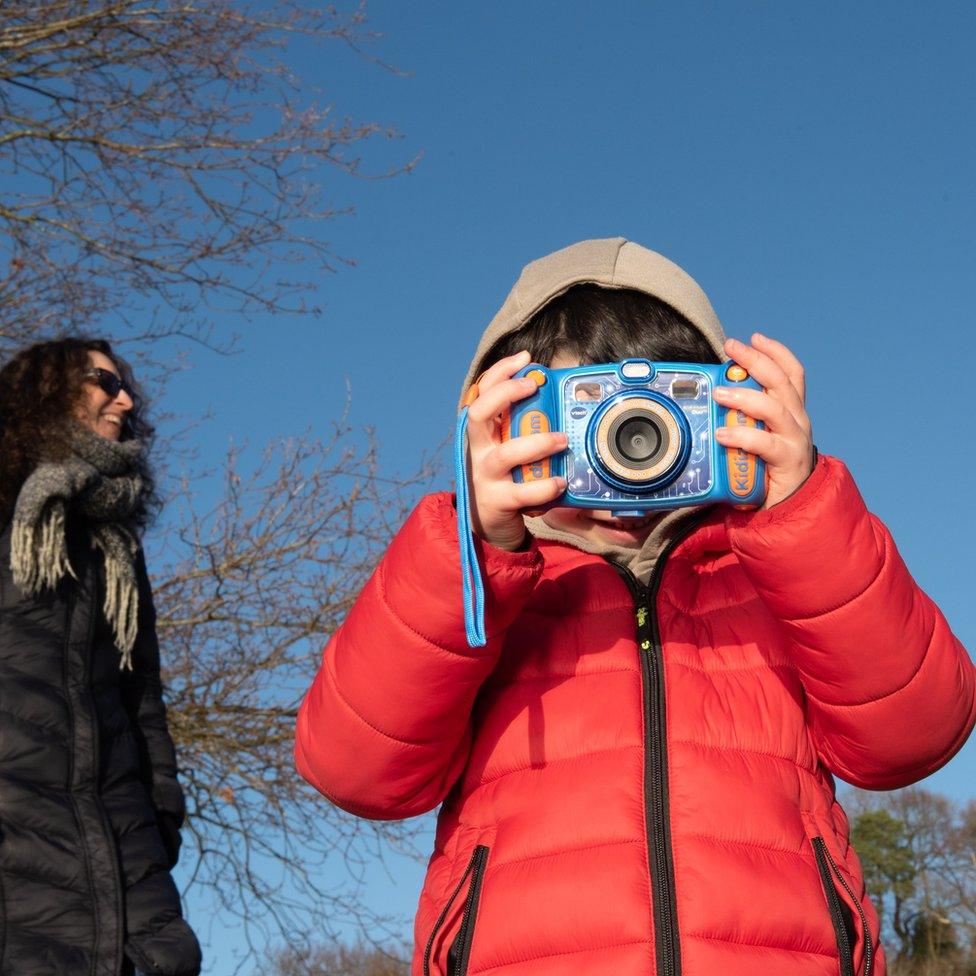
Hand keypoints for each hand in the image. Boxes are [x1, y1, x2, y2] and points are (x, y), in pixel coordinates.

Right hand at [465, 350, 567, 550]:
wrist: (489, 523)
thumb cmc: (507, 477)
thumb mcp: (509, 447)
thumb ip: (524, 426)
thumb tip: (558, 397)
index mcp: (483, 433)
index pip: (481, 392)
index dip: (500, 372)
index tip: (526, 359)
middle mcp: (479, 450)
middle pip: (479, 413)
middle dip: (506, 394)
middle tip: (534, 386)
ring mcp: (486, 476)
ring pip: (506, 454)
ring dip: (537, 443)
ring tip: (562, 440)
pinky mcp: (498, 501)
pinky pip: (522, 492)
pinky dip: (544, 487)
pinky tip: (560, 482)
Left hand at [712, 333, 814, 509]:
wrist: (789, 509)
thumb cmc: (766, 471)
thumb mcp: (753, 438)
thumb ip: (738, 421)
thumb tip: (706, 403)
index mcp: (790, 413)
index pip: (791, 374)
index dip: (775, 352)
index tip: (754, 338)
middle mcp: (797, 422)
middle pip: (782, 382)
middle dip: (756, 360)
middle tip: (731, 348)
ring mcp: (795, 441)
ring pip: (774, 408)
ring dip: (745, 397)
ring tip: (719, 393)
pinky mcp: (788, 462)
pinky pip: (765, 445)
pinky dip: (742, 437)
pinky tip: (722, 434)